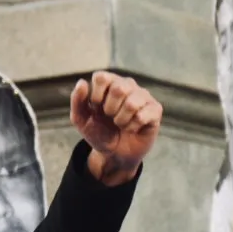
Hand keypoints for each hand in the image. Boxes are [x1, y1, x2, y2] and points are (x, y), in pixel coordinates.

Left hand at [71, 71, 159, 185]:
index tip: (96, 108)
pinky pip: (143, 115)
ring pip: (132, 103)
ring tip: (121, 124)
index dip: (96, 95)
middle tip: (110, 117)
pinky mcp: (155, 109)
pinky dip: (132, 127)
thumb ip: (77, 101)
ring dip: (121, 120)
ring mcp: (143, 96)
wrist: (114, 154)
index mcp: (109, 82)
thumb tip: (82, 82)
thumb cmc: (99, 133)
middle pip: (119, 88)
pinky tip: (132, 128)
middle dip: (110, 109)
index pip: (101, 77)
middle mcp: (127, 84)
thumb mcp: (81, 120)